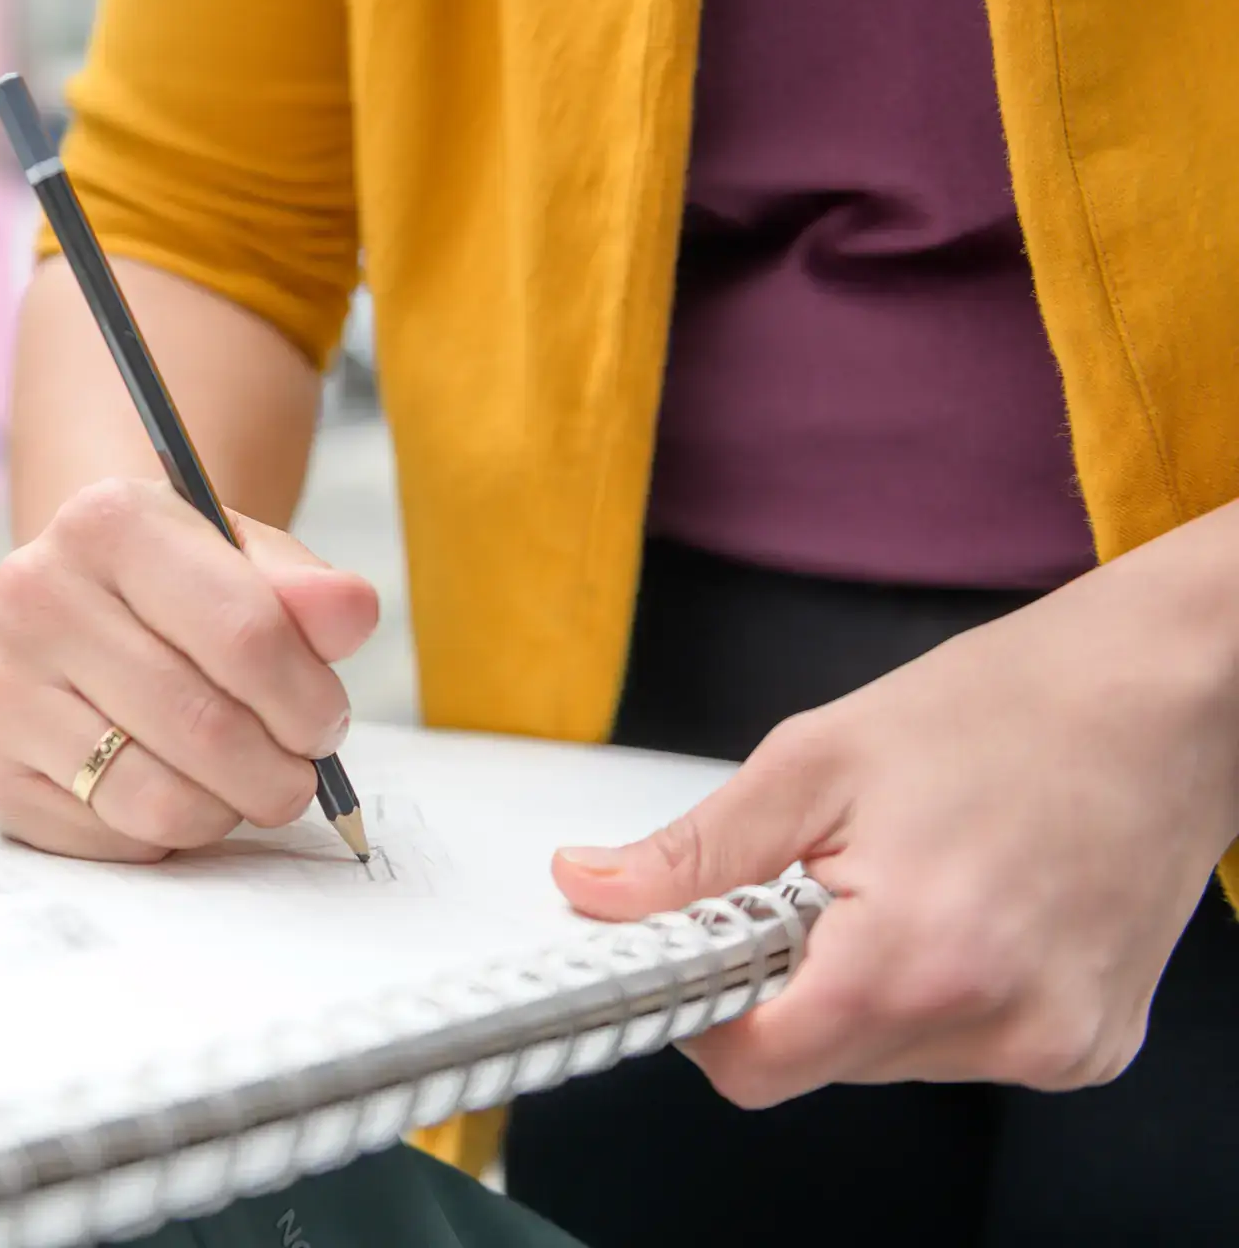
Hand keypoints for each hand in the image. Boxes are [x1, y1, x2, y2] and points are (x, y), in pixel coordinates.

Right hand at [0, 478, 379, 861]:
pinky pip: (109, 840)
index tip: (327, 724)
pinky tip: (165, 785)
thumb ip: (311, 592)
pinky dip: (161, 835)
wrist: (88, 604)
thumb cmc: (184, 589)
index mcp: (108, 521)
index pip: (244, 635)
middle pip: (203, 726)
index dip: (308, 699)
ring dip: (224, 810)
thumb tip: (349, 614)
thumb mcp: (252, 565)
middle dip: (279, 773)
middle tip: (298, 776)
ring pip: (155, 800)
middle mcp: (33, 594)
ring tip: (235, 783)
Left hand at [553, 516, 1238, 1107]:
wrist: (1166, 695)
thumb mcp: (818, 760)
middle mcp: (999, 1024)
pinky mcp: (1089, 1048)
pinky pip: (964, 1049)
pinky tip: (966, 910)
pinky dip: (936, 993)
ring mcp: (1054, 1047)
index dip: (703, 1013)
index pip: (756, 1066)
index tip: (692, 956)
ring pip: (886, 1058)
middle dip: (789, 982)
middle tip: (819, 883)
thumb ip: (696, 850)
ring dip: (864, 987)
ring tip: (907, 881)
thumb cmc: (1013, 708)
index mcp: (918, 959)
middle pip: (820, 1060)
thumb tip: (594, 888)